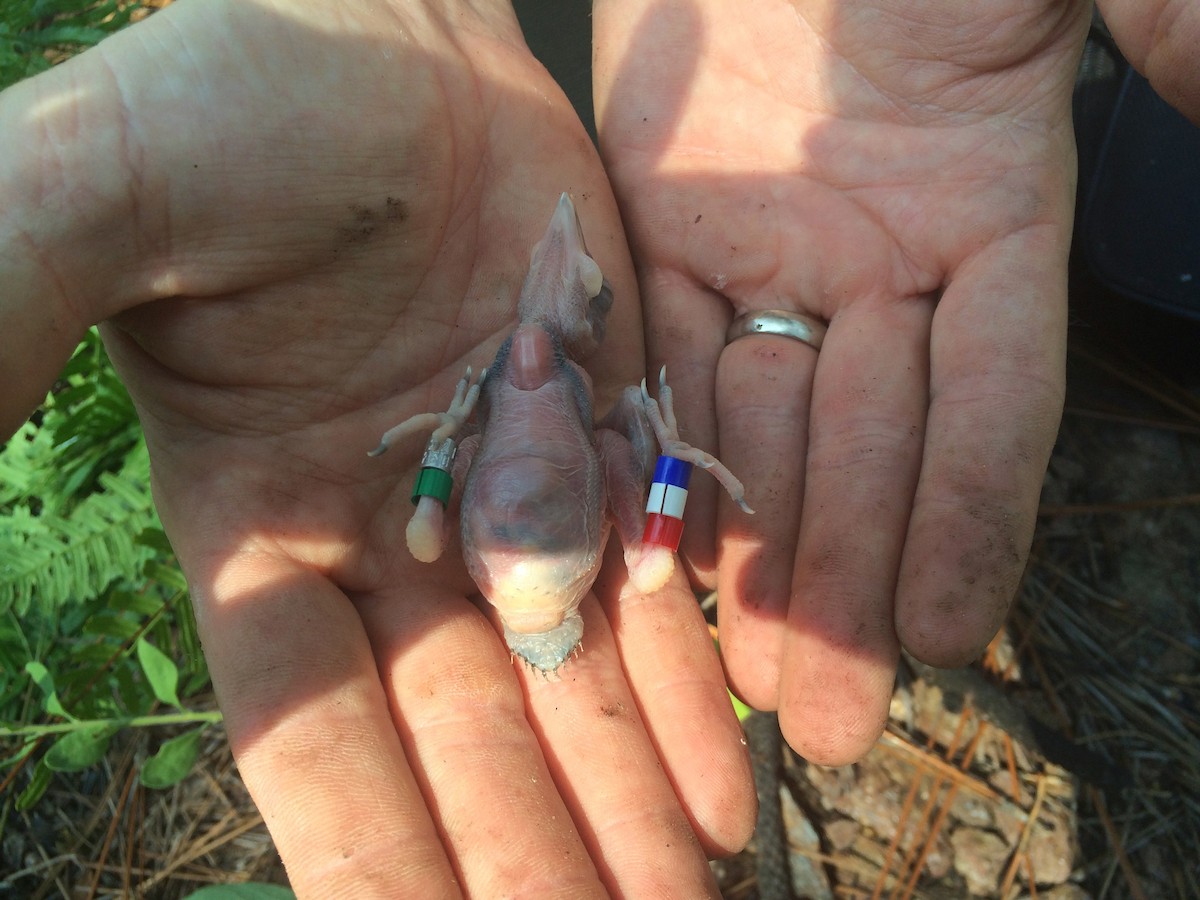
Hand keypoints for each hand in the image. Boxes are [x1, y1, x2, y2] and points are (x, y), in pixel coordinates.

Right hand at [4, 0, 751, 893]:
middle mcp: (387, 538)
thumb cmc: (241, 93)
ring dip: (623, 799)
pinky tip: (730, 784)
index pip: (306, 728)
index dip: (368, 849)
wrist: (392, 27)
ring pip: (567, 684)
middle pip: (461, 736)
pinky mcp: (597, 439)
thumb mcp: (100, 192)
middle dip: (528, 856)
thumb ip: (7, 311)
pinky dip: (683, 686)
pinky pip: (646, 586)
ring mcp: (504, 494)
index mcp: (256, 524)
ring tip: (685, 898)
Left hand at [593, 0, 1090, 763]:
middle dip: (847, 577)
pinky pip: (668, 353)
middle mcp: (883, 263)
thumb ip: (1174, 43)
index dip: (971, 521)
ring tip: (748, 669)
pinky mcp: (672, 227)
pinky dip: (666, 444)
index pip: (992, 403)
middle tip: (825, 712)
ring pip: (767, 424)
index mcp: (991, 220)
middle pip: (868, 448)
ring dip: (758, 546)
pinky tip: (664, 543)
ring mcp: (774, 251)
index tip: (950, 637)